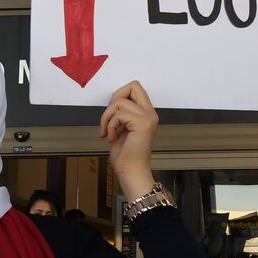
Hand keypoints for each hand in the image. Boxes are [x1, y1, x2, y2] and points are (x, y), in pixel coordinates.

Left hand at [100, 81, 158, 199]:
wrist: (131, 172)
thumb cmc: (126, 155)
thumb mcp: (122, 128)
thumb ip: (122, 113)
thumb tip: (112, 102)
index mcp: (147, 113)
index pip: (135, 88)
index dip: (120, 94)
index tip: (113, 113)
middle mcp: (150, 113)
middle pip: (132, 86)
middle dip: (113, 100)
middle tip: (109, 119)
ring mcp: (147, 118)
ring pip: (119, 102)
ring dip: (107, 117)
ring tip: (107, 132)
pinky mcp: (142, 124)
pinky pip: (118, 114)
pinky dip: (110, 126)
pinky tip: (111, 138)